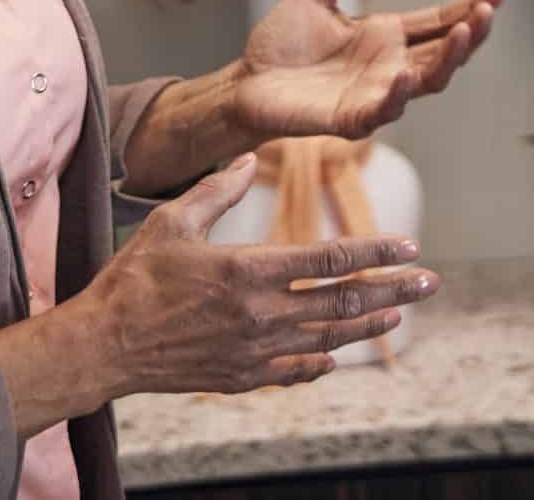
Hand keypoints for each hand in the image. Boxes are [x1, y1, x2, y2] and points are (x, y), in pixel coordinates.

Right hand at [78, 154, 439, 396]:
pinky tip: (337, 356)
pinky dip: (322, 362)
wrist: (104, 345)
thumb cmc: (134, 278)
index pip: (331, 258)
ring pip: (328, 339)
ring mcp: (254, 350)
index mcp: (248, 269)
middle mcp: (260, 313)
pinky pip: (295, 371)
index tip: (409, 246)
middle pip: (343, 302)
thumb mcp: (174, 221)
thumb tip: (251, 156)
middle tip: (429, 283)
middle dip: (392, 290)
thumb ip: (217, 189)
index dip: (375, 251)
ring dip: (369, 326)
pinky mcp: (241, 377)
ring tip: (399, 315)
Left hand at [232, 0, 505, 143]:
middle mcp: (389, 66)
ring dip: (449, 60)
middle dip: (470, 33)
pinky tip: (406, 75)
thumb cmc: (280, 41)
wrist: (245, 80)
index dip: (468, 8)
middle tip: (488, 11)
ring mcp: (374, 93)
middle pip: (445, 53)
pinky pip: (383, 110)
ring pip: (427, 81)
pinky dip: (397, 95)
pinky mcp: (350, 118)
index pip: (438, 21)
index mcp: (385, 35)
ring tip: (464, 32)